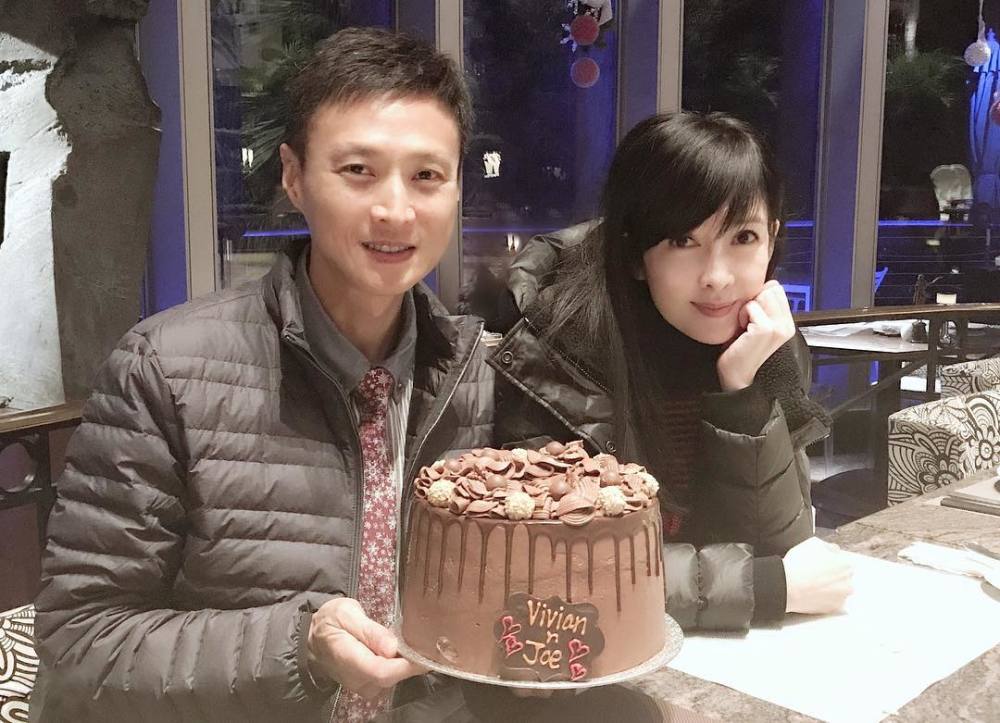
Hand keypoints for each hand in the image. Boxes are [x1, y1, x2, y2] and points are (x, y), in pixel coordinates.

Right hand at [307, 598, 426, 699]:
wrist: (314, 639)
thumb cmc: (331, 621)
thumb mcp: (346, 613)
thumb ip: (370, 630)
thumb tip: (392, 647)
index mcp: (348, 658)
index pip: (382, 671)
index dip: (407, 665)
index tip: (425, 651)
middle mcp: (356, 679)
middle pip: (392, 677)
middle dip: (411, 661)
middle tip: (422, 640)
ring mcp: (362, 686)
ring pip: (393, 679)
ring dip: (405, 663)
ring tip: (408, 642)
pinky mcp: (368, 686)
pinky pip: (390, 679)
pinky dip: (399, 666)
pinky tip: (398, 651)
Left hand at [716, 280, 794, 390]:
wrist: (737, 376)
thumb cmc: (741, 351)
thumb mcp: (757, 326)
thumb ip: (764, 308)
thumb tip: (763, 286)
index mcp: (786, 323)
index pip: (776, 288)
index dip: (759, 296)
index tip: (752, 315)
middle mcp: (786, 325)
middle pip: (770, 288)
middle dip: (754, 300)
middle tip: (748, 322)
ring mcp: (778, 327)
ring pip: (762, 295)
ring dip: (748, 307)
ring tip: (745, 326)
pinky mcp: (767, 329)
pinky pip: (751, 306)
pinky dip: (742, 315)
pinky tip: (742, 331)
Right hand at [783, 537, 853, 614]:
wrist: (787, 586)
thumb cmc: (798, 565)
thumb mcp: (812, 543)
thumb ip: (829, 546)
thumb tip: (833, 551)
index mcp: (846, 566)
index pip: (843, 561)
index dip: (830, 561)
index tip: (821, 563)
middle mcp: (848, 583)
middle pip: (843, 577)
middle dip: (832, 575)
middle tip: (816, 573)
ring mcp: (841, 598)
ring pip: (838, 590)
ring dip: (830, 587)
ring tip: (813, 584)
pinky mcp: (832, 609)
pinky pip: (831, 602)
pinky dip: (824, 598)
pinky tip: (813, 593)